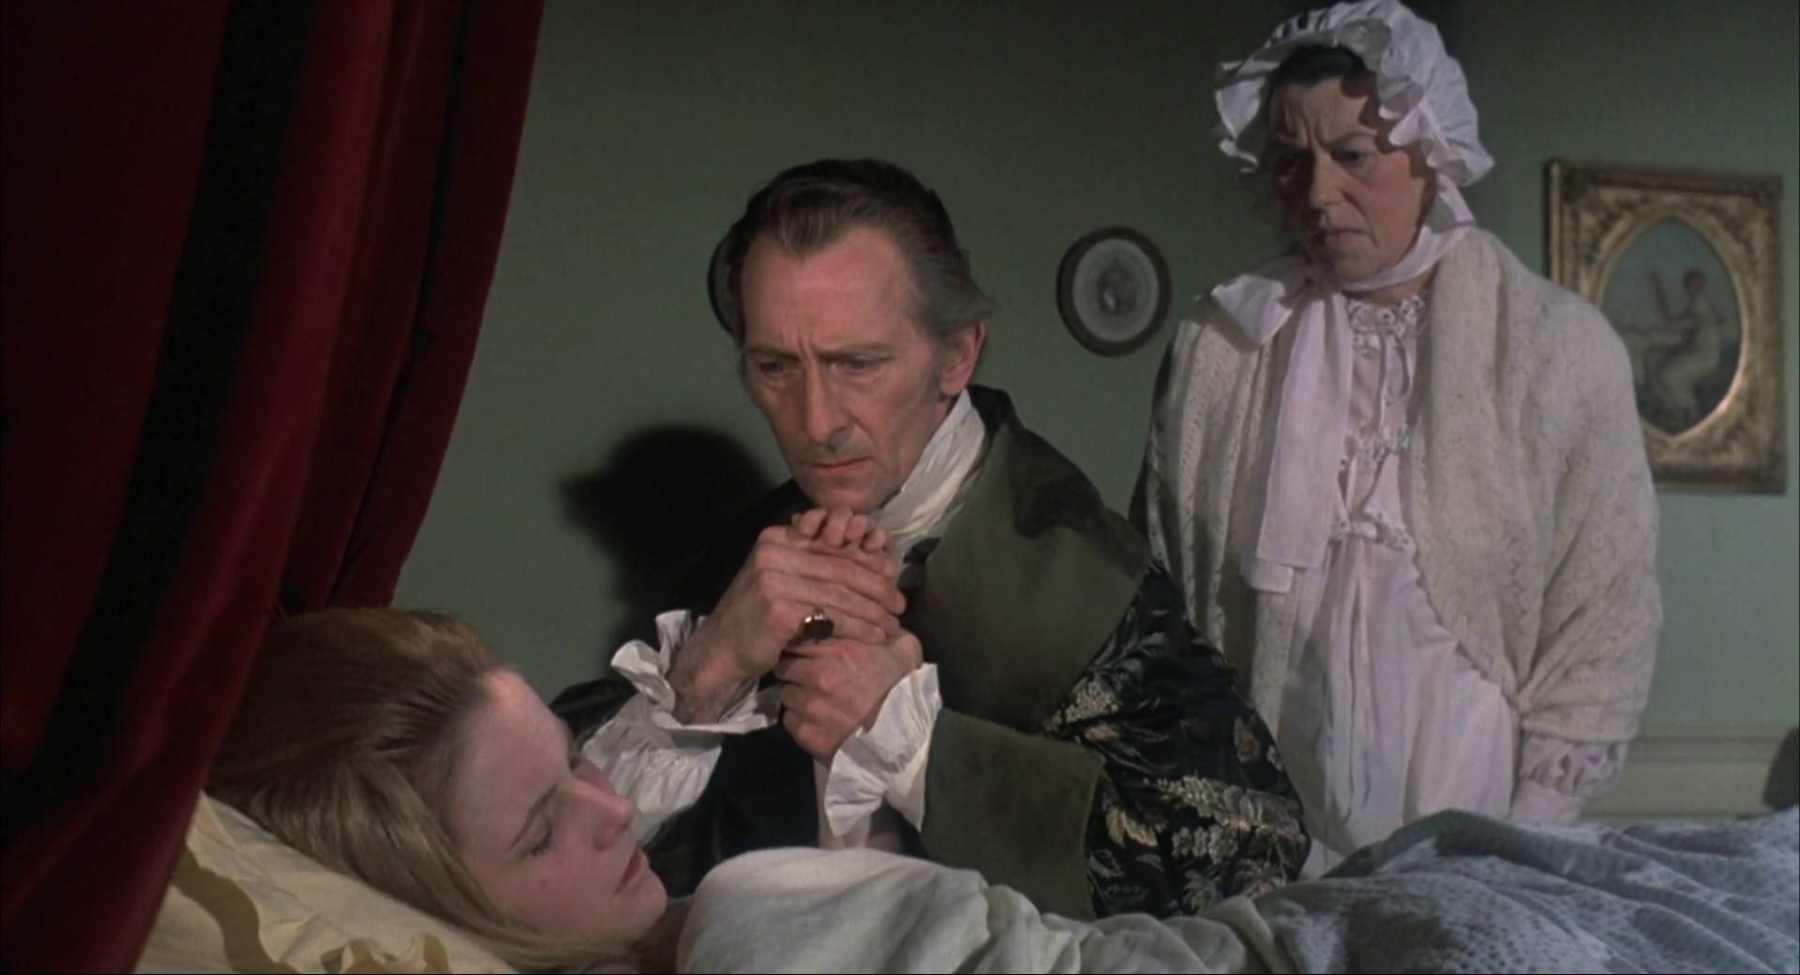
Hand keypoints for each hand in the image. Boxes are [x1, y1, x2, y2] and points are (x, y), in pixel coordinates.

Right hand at [670, 509, 902, 722]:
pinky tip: (875, 635)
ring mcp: (775, 578)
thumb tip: (866, 557)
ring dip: (873, 610)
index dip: (868, 562)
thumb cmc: (756, 619)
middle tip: (900, 603)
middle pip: (840, 568)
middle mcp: (775, 552)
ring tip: (893, 623)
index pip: (833, 547)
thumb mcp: (781, 580)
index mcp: (778, 538)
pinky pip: (831, 616)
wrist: (720, 652)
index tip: (892, 578)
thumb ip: (812, 565)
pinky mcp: (780, 607)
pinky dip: (858, 626)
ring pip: (840, 593)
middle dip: (876, 587)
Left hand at [775, 630, 923, 761]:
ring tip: (816, 699)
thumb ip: (885, 628)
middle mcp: (820, 674)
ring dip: (796, 694)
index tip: (809, 647)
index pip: (801, 634)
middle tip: (809, 674)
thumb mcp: (904, 650)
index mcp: (842, 649)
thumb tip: (872, 612)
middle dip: (796, 667)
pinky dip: (800, 719)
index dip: (804, 641)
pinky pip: (790, 720)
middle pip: (786, 663)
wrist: (907, 743)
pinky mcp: (806, 733)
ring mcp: (811, 705)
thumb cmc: (906, 692)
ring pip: (786, 693)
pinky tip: (818, 720)